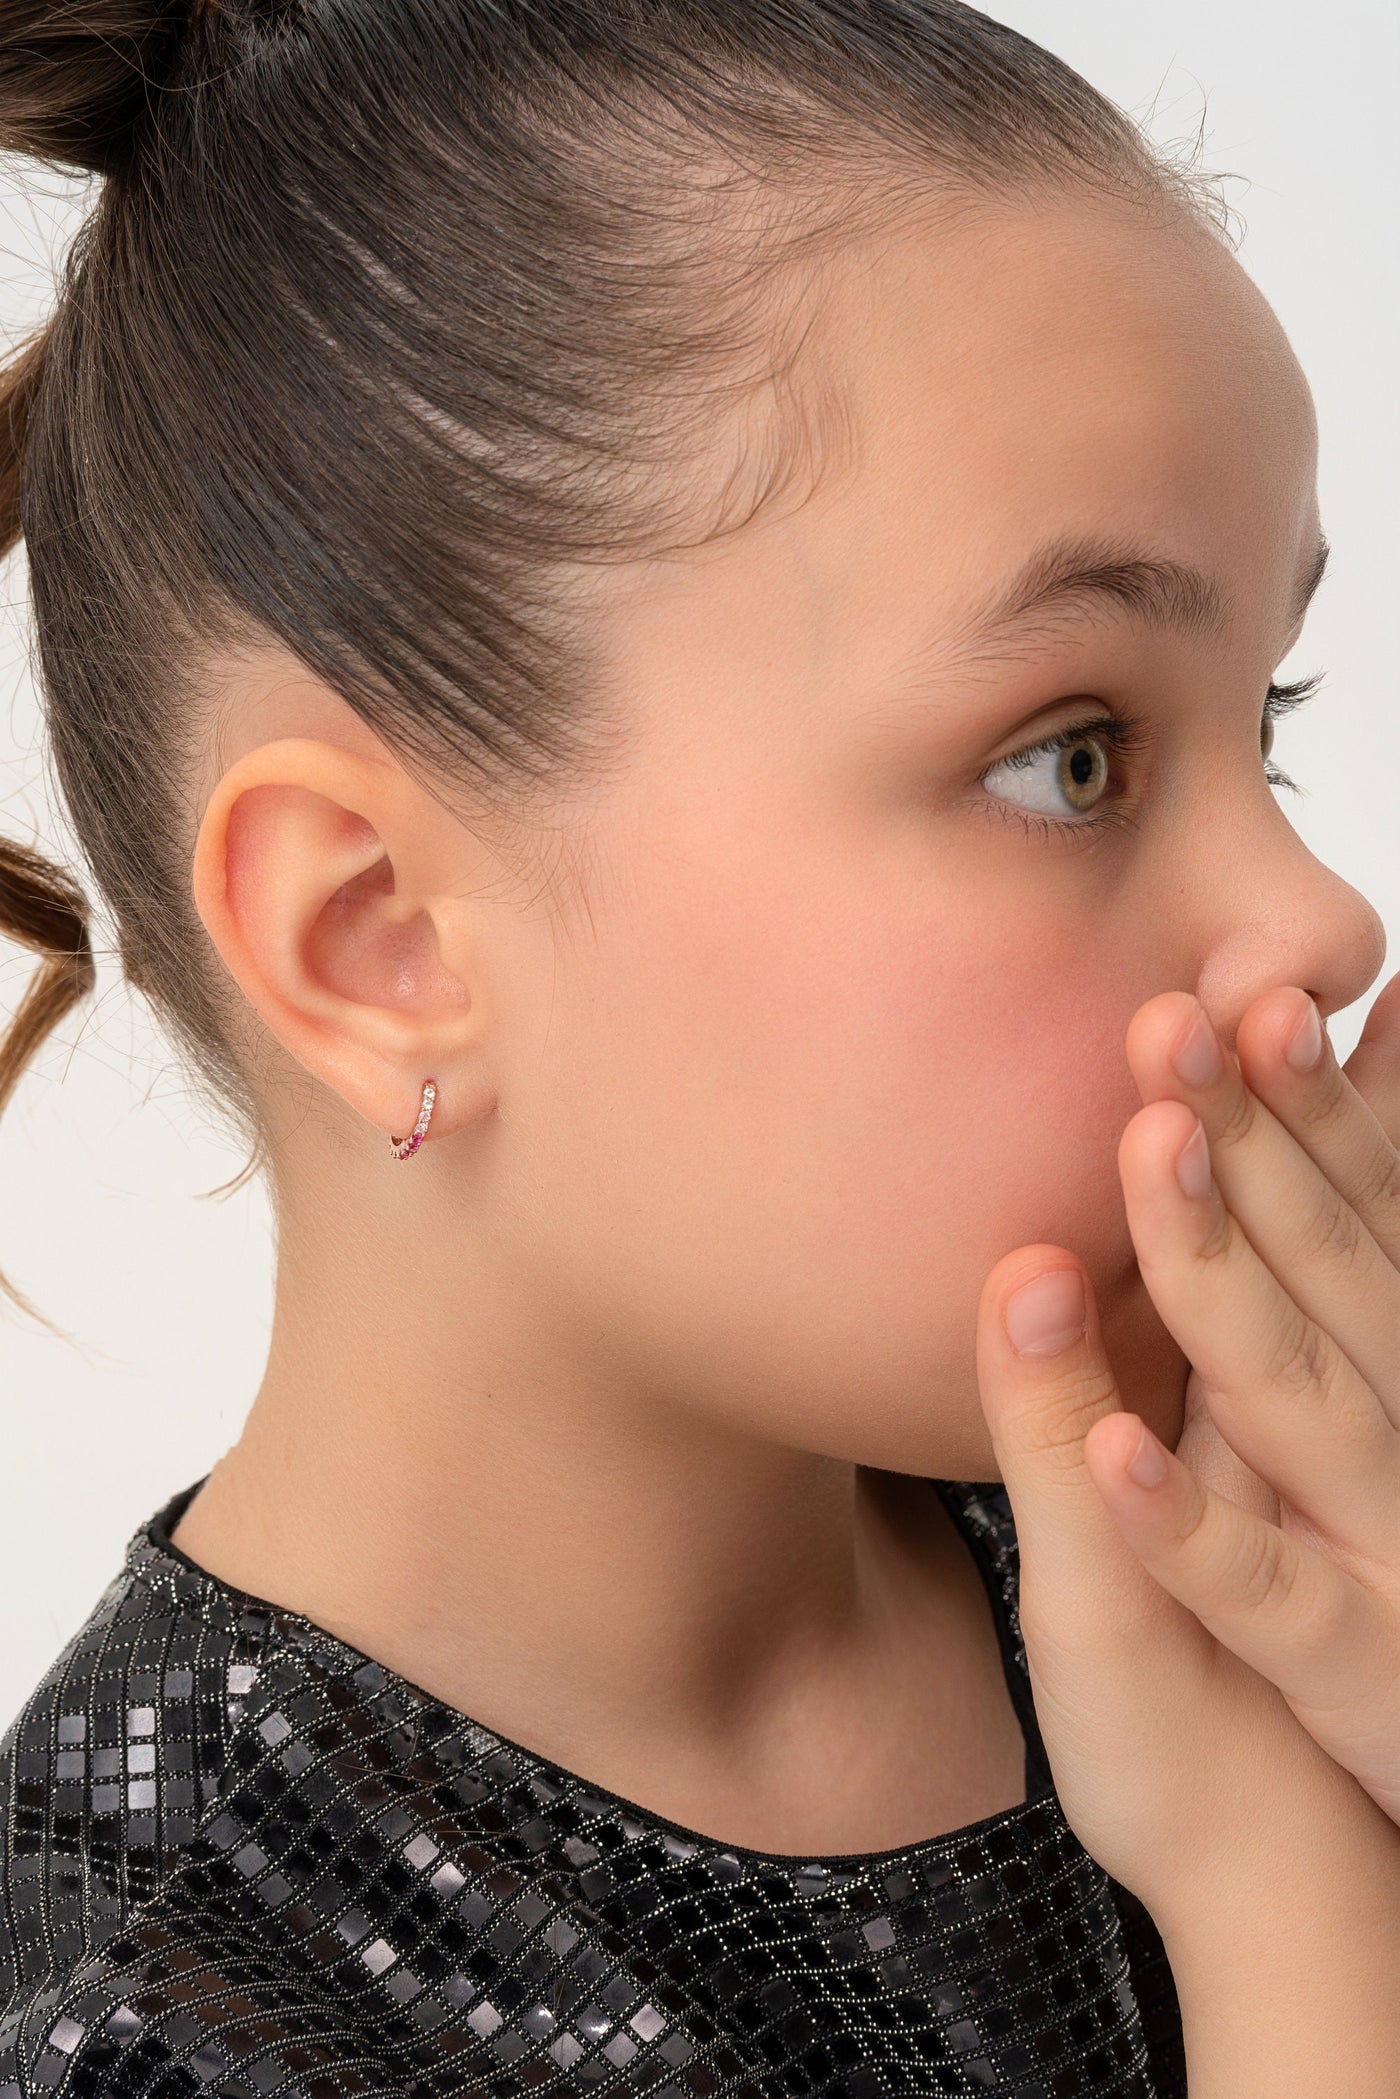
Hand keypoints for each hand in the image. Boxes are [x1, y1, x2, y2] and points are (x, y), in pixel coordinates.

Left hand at [1082, 970, 1399, 1822]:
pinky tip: (1120, 1452)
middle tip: (1181, 1008)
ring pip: (1298, 1393)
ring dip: (1222, 1270)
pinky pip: (1261, 1590)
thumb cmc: (1346, 1632)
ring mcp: (1382, 1552)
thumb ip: (1326, 1311)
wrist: (1375, 1854)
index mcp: (1374, 1381)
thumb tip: (1282, 1172)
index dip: (1300, 1104)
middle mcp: (1388, 1442)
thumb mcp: (1352, 1443)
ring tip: (1150, 1150)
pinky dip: (1190, 1522)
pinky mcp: (1349, 1672)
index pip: (1346, 1216)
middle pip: (1322, 1267)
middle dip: (1256, 1134)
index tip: (1245, 987)